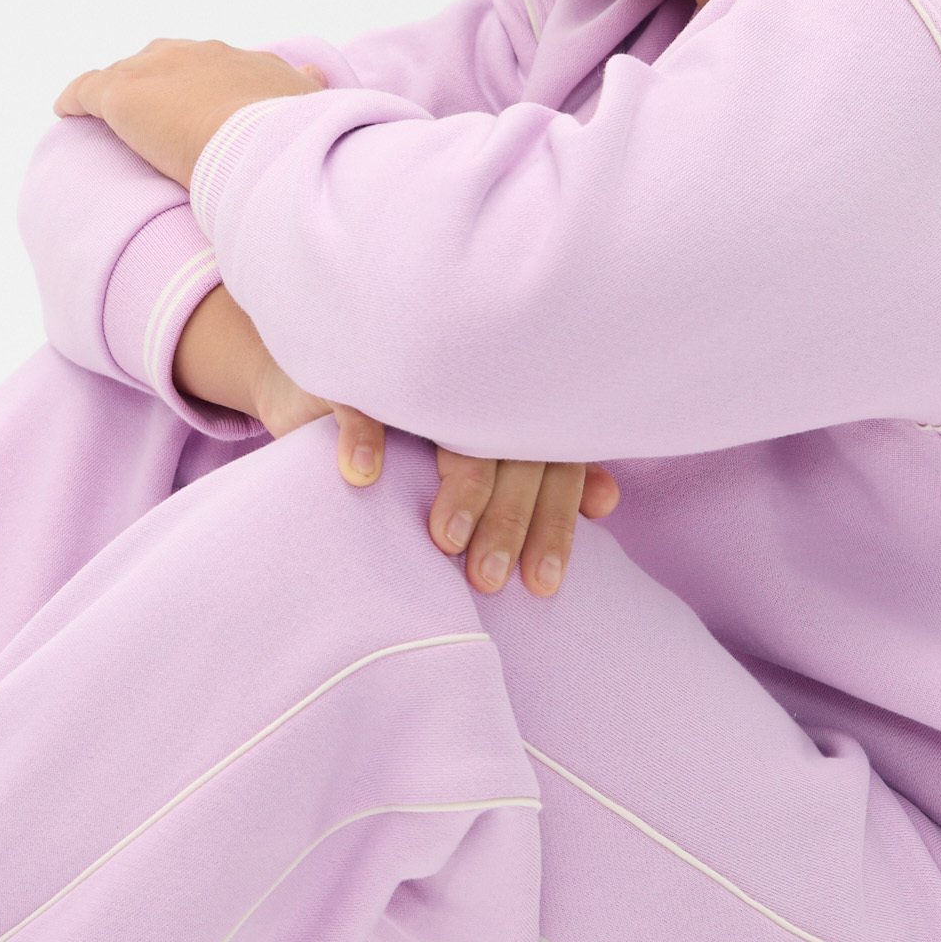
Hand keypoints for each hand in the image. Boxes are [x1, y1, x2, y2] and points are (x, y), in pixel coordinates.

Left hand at [53, 38, 326, 188]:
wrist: (261, 139)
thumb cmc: (292, 135)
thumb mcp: (309, 108)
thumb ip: (307, 89)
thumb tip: (315, 73)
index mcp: (244, 63)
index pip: (214, 64)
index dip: (202, 81)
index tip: (197, 98)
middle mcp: (201, 55)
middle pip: (167, 60)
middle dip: (158, 78)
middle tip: (151, 108)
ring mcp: (161, 71)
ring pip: (127, 73)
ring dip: (118, 89)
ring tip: (104, 111)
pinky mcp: (124, 94)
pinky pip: (88, 91)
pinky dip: (75, 99)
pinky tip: (65, 110)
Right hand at [246, 347, 619, 599]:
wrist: (333, 356)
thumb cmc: (418, 418)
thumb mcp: (485, 443)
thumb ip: (546, 472)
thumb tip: (607, 501)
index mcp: (516, 408)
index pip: (551, 469)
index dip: (552, 526)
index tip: (541, 585)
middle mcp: (478, 386)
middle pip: (508, 456)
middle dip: (506, 521)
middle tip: (488, 579)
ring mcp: (419, 374)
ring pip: (452, 430)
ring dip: (457, 485)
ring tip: (446, 541)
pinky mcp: (357, 367)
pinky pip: (365, 398)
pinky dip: (364, 434)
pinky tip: (363, 475)